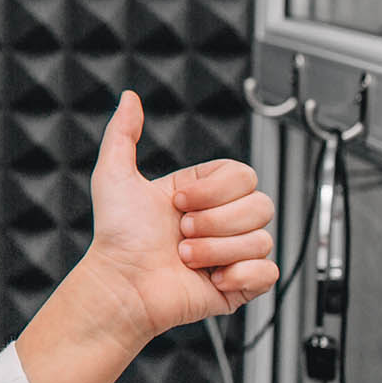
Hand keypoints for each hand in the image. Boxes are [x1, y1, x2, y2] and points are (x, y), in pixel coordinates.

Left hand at [84, 90, 280, 340]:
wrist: (122, 284)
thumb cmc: (116, 236)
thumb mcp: (114, 174)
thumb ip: (123, 133)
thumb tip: (129, 98)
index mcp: (202, 194)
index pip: (243, 175)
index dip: (214, 190)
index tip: (178, 202)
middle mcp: (221, 221)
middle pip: (261, 204)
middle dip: (215, 220)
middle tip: (181, 232)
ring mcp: (233, 253)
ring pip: (262, 238)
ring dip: (216, 249)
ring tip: (185, 257)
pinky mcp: (241, 284)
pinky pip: (267, 271)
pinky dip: (239, 274)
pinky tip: (210, 277)